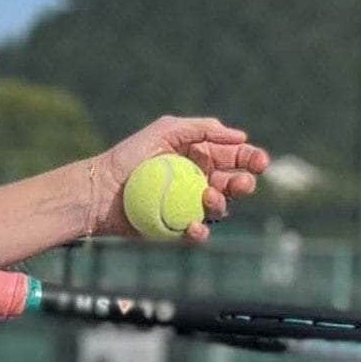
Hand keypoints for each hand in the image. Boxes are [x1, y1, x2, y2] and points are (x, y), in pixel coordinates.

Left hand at [83, 116, 269, 241]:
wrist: (100, 189)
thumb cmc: (130, 156)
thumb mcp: (165, 131)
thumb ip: (201, 128)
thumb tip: (239, 136)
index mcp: (201, 157)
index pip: (235, 158)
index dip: (252, 160)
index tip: (260, 162)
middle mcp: (200, 182)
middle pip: (234, 184)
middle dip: (245, 183)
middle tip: (243, 183)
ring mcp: (190, 206)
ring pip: (219, 209)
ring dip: (221, 203)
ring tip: (208, 197)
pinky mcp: (176, 228)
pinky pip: (197, 233)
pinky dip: (199, 231)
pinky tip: (194, 226)